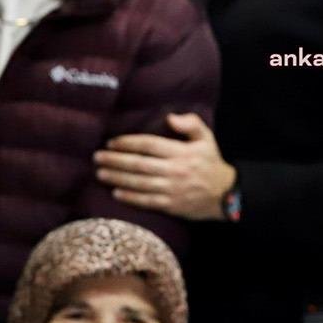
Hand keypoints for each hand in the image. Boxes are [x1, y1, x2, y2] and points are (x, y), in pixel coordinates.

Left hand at [94, 113, 236, 220]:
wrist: (225, 194)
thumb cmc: (210, 163)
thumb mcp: (206, 139)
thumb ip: (191, 124)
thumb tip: (170, 117)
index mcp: (182, 152)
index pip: (150, 145)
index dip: (128, 143)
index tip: (111, 142)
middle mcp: (175, 170)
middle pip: (139, 164)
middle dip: (116, 160)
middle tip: (97, 157)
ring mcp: (172, 189)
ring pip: (139, 183)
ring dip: (117, 178)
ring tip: (100, 173)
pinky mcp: (170, 205)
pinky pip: (146, 201)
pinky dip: (130, 197)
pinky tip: (115, 193)